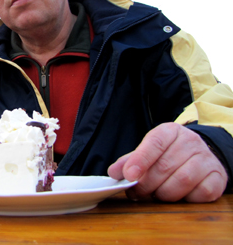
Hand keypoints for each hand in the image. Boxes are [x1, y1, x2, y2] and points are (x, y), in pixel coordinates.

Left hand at [108, 122, 227, 201]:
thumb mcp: (148, 151)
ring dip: (163, 193)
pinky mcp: (217, 178)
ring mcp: (206, 159)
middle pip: (164, 166)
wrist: (200, 156)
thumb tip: (114, 172)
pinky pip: (199, 194)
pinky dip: (185, 199)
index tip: (129, 175)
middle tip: (136, 193)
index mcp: (169, 131)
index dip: (140, 160)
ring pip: (181, 181)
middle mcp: (190, 141)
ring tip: (156, 194)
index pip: (154, 143)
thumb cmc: (168, 154)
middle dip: (146, 184)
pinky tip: (177, 196)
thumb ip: (129, 161)